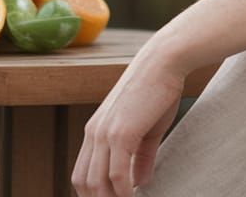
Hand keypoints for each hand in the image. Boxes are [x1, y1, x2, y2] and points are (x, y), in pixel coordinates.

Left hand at [71, 37, 187, 195]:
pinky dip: (123, 192)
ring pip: (95, 183)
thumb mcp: (147, 129)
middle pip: (83, 182)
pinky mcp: (120, 133)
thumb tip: (139, 183)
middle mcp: (94, 133)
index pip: (82, 174)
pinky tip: (134, 195)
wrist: (164, 62)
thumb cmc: (158, 91)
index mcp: (95, 131)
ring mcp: (105, 133)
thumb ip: (141, 157)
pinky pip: (116, 174)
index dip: (94, 193)